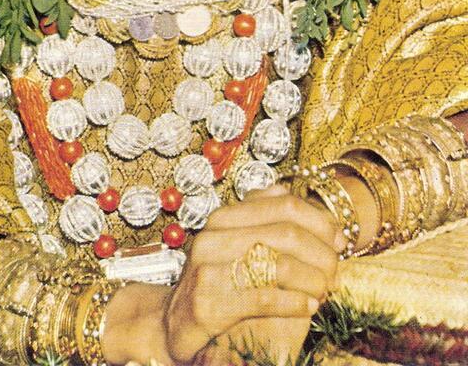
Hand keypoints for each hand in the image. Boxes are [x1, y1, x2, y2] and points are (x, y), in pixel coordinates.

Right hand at [163, 184, 342, 364]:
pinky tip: (309, 308)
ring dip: (313, 280)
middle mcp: (214, 235)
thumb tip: (287, 189)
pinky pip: (264, 298)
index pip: (284, 204)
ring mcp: (208, 268)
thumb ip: (258, 216)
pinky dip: (294, 303)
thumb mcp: (233, 243)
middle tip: (336, 272)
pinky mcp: (208, 302)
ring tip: (325, 292)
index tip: (340, 241)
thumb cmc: (213, 282)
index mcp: (224, 216)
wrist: (171, 323)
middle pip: (286, 232)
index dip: (319, 221)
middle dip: (322, 253)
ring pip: (279, 264)